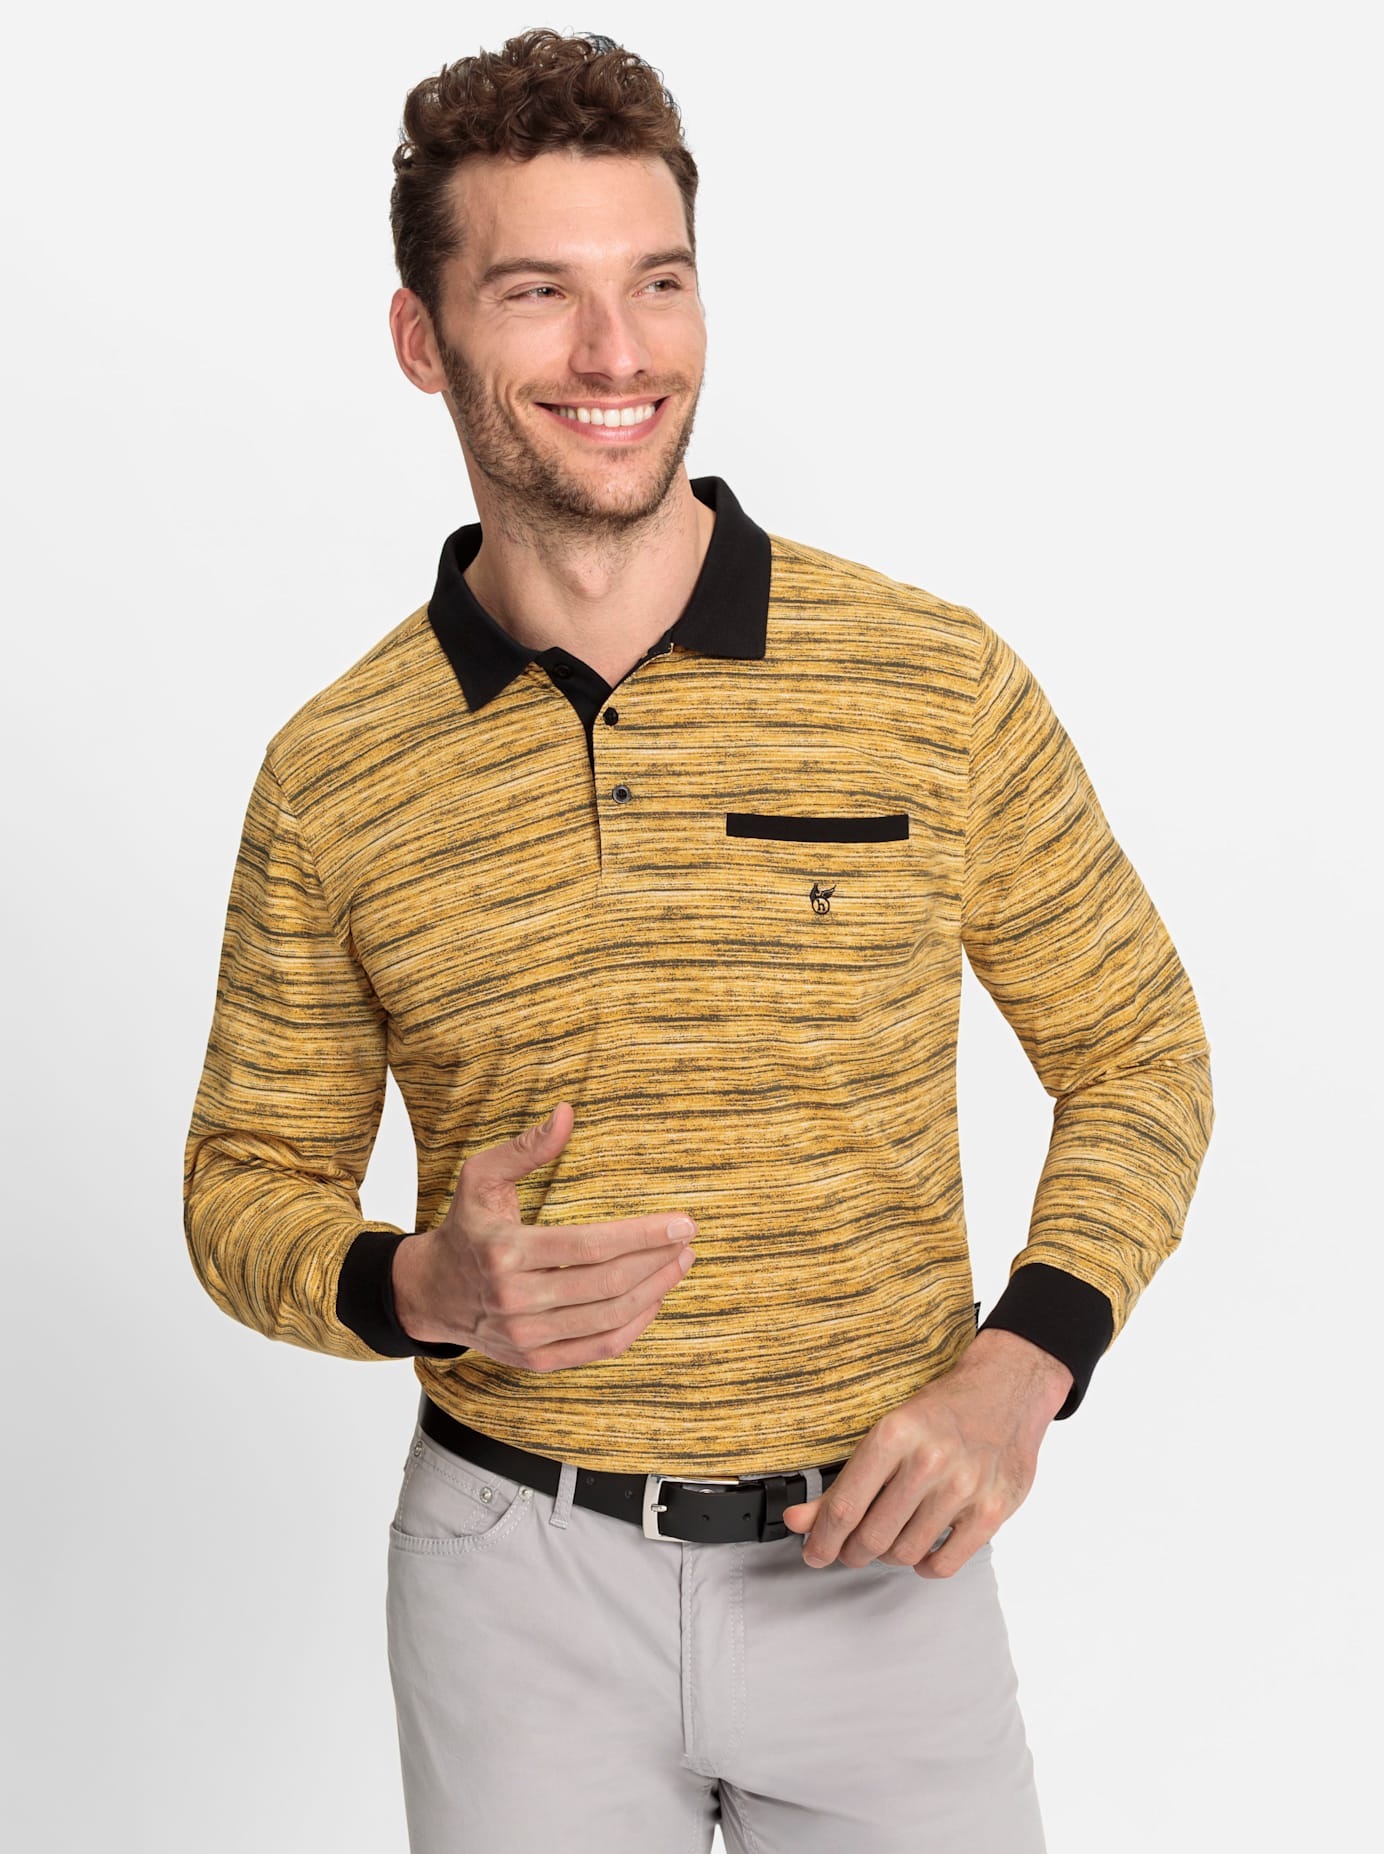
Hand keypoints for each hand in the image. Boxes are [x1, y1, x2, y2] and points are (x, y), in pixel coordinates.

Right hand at [391, 1102, 696, 1369]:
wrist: (431, 1293)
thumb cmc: (466, 1228)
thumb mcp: (482, 1178)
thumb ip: (526, 1147)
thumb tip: (567, 1113)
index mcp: (504, 1250)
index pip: (590, 1245)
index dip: (643, 1235)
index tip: (682, 1223)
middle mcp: (515, 1299)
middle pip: (607, 1284)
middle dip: (658, 1261)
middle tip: (688, 1240)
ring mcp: (526, 1336)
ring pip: (609, 1319)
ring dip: (655, 1291)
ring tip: (680, 1265)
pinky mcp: (536, 1360)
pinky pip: (599, 1348)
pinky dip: (635, 1327)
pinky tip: (655, 1299)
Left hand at [779, 1330, 1072, 1577]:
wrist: (1005, 1390)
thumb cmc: (942, 1412)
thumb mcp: (887, 1432)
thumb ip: (842, 1482)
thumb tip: (797, 1520)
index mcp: (895, 1434)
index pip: (845, 1506)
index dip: (821, 1539)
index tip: (814, 1553)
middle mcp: (929, 1461)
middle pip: (872, 1536)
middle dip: (852, 1552)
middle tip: (850, 1549)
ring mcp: (963, 1488)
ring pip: (906, 1553)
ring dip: (888, 1556)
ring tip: (889, 1540)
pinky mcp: (991, 1511)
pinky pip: (945, 1564)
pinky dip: (925, 1566)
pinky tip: (921, 1550)